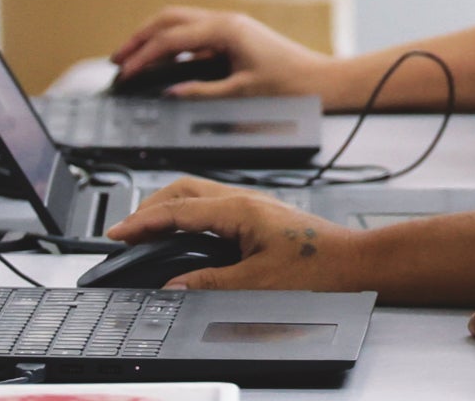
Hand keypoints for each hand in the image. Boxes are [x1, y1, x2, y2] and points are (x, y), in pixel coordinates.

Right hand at [105, 177, 367, 291]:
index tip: (117, 233)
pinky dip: (188, 216)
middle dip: (150, 207)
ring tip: (147, 231)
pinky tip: (184, 235)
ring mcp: (252, 206)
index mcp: (239, 209)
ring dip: (169, 209)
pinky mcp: (259, 217)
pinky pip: (212, 207)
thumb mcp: (258, 283)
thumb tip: (174, 285)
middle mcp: (244, 200)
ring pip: (198, 195)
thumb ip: (210, 283)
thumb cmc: (320, 268)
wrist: (357, 263)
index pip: (178, 210)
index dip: (143, 222)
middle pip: (183, 190)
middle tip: (127, 230)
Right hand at [110, 7, 332, 98]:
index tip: (125, 73)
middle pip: (170, 20)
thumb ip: (201, 93)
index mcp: (226, 29)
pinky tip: (163, 61)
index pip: (172, 39)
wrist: (321, 82)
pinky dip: (173, 44)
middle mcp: (226, 21)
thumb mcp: (242, 95)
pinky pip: (194, 34)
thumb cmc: (290, 86)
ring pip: (181, 23)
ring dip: (155, 38)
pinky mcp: (233, 37)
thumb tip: (170, 92)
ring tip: (132, 57)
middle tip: (118, 58)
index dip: (143, 57)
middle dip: (141, 38)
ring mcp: (230, 27)